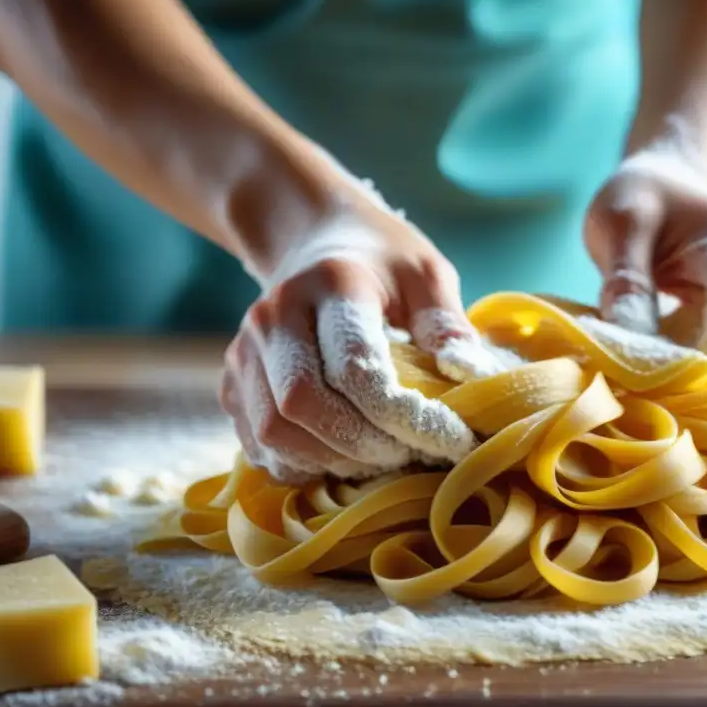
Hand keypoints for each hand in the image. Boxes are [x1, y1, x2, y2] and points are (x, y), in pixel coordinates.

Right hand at [221, 180, 508, 483]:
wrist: (311, 241)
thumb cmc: (382, 263)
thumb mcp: (426, 274)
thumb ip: (447, 324)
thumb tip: (473, 376)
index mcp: (331, 284)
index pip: (355, 368)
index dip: (401, 417)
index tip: (448, 439)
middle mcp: (275, 315)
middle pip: (302, 404)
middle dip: (362, 446)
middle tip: (409, 456)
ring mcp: (245, 350)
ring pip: (273, 431)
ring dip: (330, 461)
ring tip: (379, 461)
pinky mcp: (233, 380)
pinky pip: (257, 444)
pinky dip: (299, 466)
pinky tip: (340, 460)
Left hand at [584, 140, 706, 374]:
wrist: (669, 180)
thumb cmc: (642, 197)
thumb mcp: (618, 224)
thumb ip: (624, 278)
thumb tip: (626, 341)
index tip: (669, 386)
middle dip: (706, 377)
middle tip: (651, 399)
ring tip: (656, 390)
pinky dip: (705, 374)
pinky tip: (666, 379)